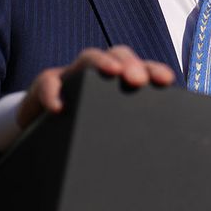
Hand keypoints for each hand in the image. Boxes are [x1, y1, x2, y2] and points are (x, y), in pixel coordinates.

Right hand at [17, 46, 175, 128]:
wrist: (44, 133)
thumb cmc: (87, 128)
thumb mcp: (113, 129)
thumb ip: (133, 133)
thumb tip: (160, 154)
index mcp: (121, 82)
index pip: (142, 69)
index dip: (154, 70)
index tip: (166, 79)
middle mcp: (99, 74)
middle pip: (118, 55)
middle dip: (130, 63)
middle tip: (138, 79)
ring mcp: (72, 76)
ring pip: (87, 58)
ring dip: (100, 62)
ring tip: (112, 72)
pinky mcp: (47, 86)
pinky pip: (48, 82)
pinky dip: (53, 93)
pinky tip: (59, 108)